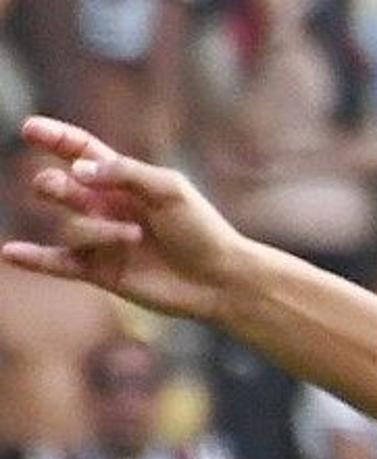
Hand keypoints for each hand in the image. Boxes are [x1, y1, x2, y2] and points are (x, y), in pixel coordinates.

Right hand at [4, 117, 260, 322]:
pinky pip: (59, 263)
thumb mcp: (170, 189)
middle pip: (58, 187)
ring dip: (98, 230)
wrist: (221, 279)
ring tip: (135, 237)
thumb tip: (76, 170)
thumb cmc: (202, 229)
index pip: (79, 152)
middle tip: (67, 188)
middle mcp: (105, 207)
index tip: (30, 128)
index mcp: (123, 181)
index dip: (54, 138)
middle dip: (54, 186)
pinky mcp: (101, 271)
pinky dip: (35, 259)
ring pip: (71, 228)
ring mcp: (101, 239)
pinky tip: (10, 253)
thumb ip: (124, 172)